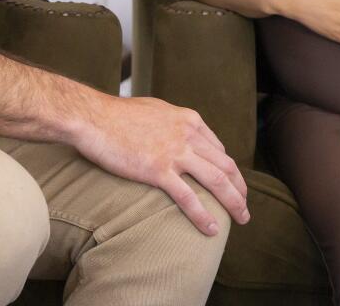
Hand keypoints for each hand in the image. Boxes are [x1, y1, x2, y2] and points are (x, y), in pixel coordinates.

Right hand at [72, 95, 249, 235]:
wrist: (94, 118)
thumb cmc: (117, 115)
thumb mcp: (155, 110)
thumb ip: (173, 124)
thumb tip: (178, 135)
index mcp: (188, 120)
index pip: (218, 149)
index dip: (229, 170)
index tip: (231, 185)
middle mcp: (188, 135)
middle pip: (225, 166)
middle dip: (240, 188)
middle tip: (245, 206)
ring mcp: (175, 153)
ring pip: (216, 181)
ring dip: (233, 202)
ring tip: (241, 219)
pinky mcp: (158, 170)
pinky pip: (188, 197)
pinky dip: (203, 215)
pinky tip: (211, 229)